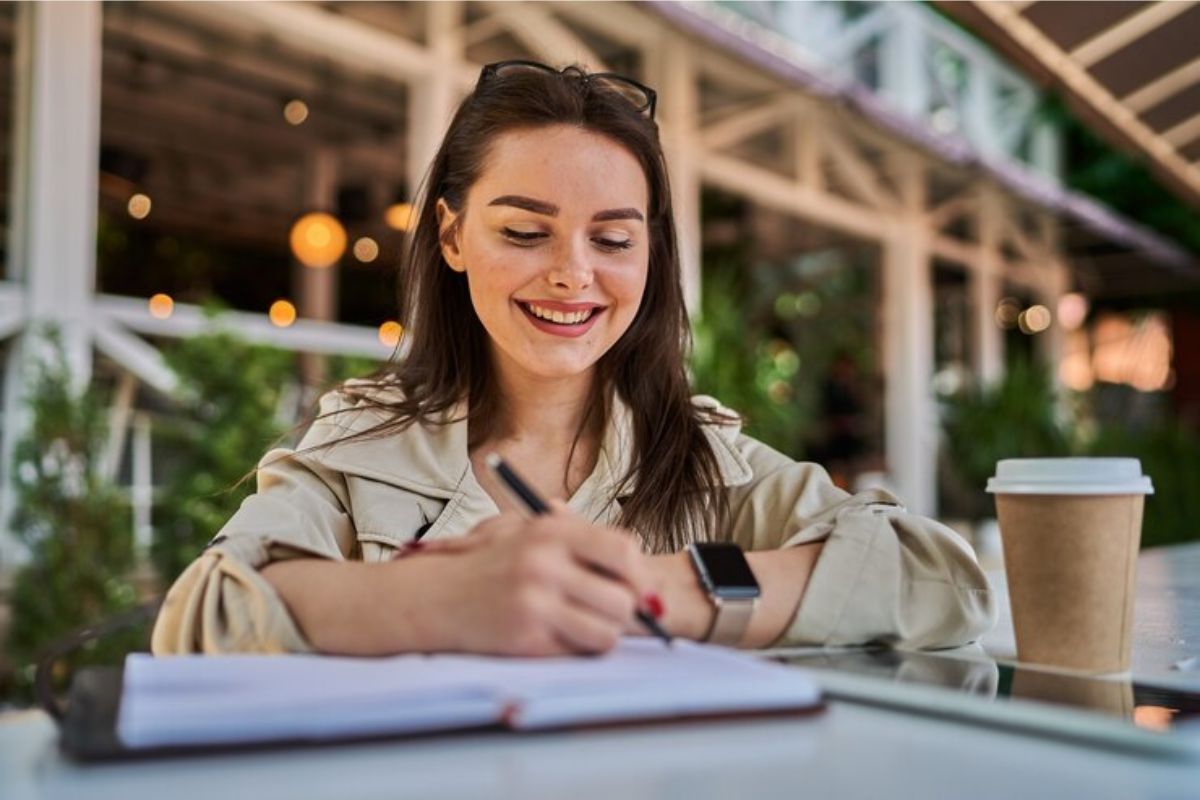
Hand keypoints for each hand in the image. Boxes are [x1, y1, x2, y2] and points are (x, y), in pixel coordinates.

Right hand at [407, 503, 659, 656]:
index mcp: (551, 531)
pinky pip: (579, 652)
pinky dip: (577, 648)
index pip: (623, 551)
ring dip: (604, 634)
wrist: (436, 595)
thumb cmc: (490, 563)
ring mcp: (534, 604)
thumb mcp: (529, 530)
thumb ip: (584, 541)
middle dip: (626, 611)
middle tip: (613, 612)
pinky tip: (558, 635)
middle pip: (623, 599)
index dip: (639, 573)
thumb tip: (642, 577)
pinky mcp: (525, 639)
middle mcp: (544, 565)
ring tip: (586, 625)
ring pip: (607, 633)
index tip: (640, 587)